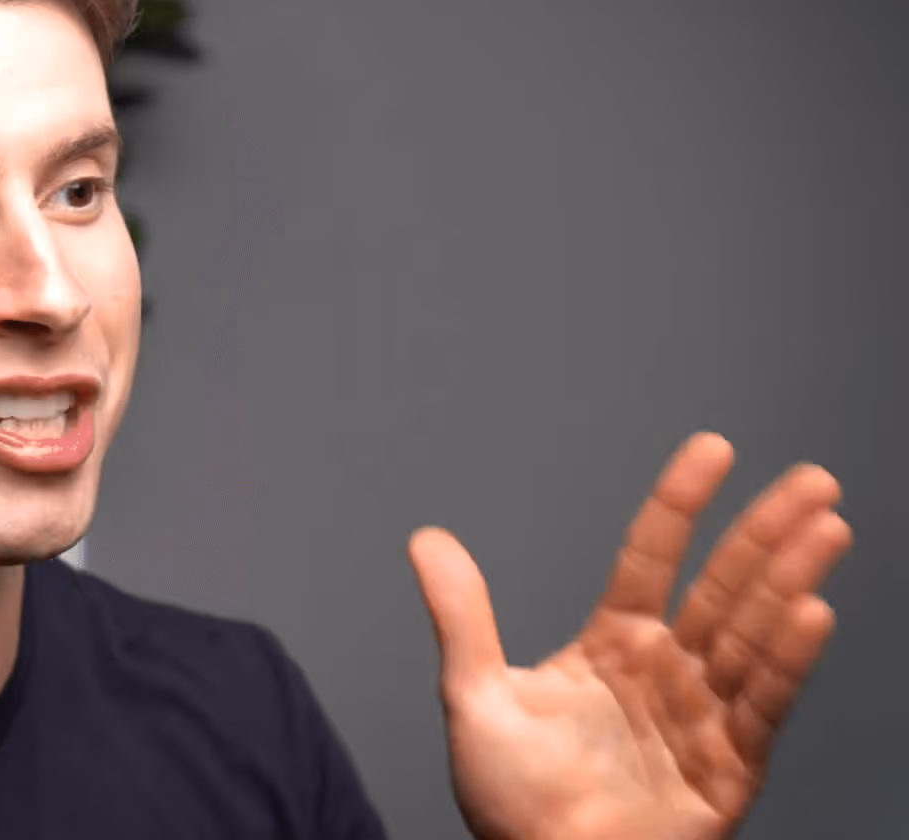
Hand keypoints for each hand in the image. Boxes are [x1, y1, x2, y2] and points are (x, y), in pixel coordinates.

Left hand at [408, 432, 852, 839]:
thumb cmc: (511, 803)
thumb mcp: (474, 695)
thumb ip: (462, 615)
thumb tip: (425, 539)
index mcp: (612, 647)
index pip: (652, 556)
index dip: (680, 503)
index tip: (713, 449)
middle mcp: (665, 672)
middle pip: (723, 586)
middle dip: (766, 532)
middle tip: (813, 480)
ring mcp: (702, 716)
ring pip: (752, 634)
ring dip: (790, 579)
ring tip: (826, 527)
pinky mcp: (729, 767)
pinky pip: (762, 704)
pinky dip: (786, 658)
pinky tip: (812, 610)